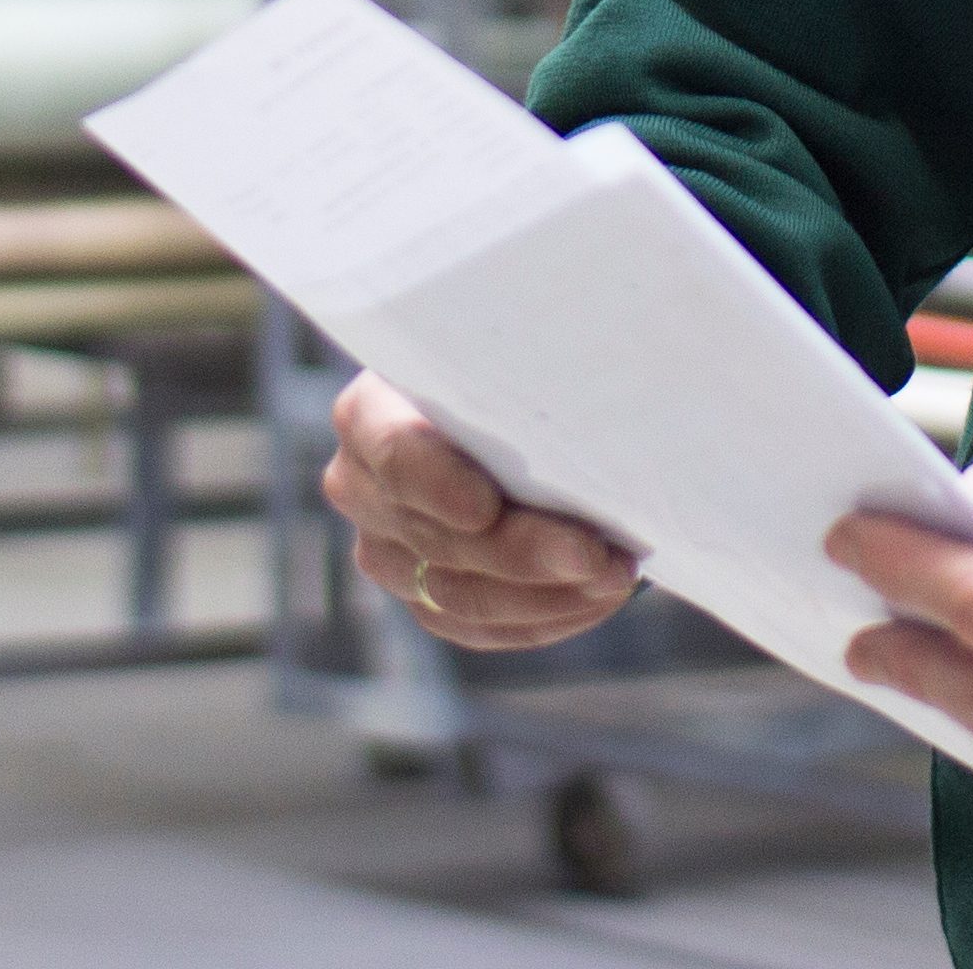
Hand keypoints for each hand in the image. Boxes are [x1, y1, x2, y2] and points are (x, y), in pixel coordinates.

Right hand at [325, 371, 641, 649]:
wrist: (497, 401)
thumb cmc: (511, 356)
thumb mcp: (504, 344)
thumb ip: (523, 360)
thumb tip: (592, 357)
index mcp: (368, 413)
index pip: (396, 455)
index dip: (439, 486)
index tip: (490, 505)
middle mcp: (359, 487)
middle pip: (438, 539)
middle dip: (527, 554)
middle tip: (601, 555)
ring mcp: (384, 550)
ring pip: (459, 597)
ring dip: (546, 595)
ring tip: (613, 576)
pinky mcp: (419, 596)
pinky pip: (476, 628)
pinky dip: (541, 618)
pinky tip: (591, 599)